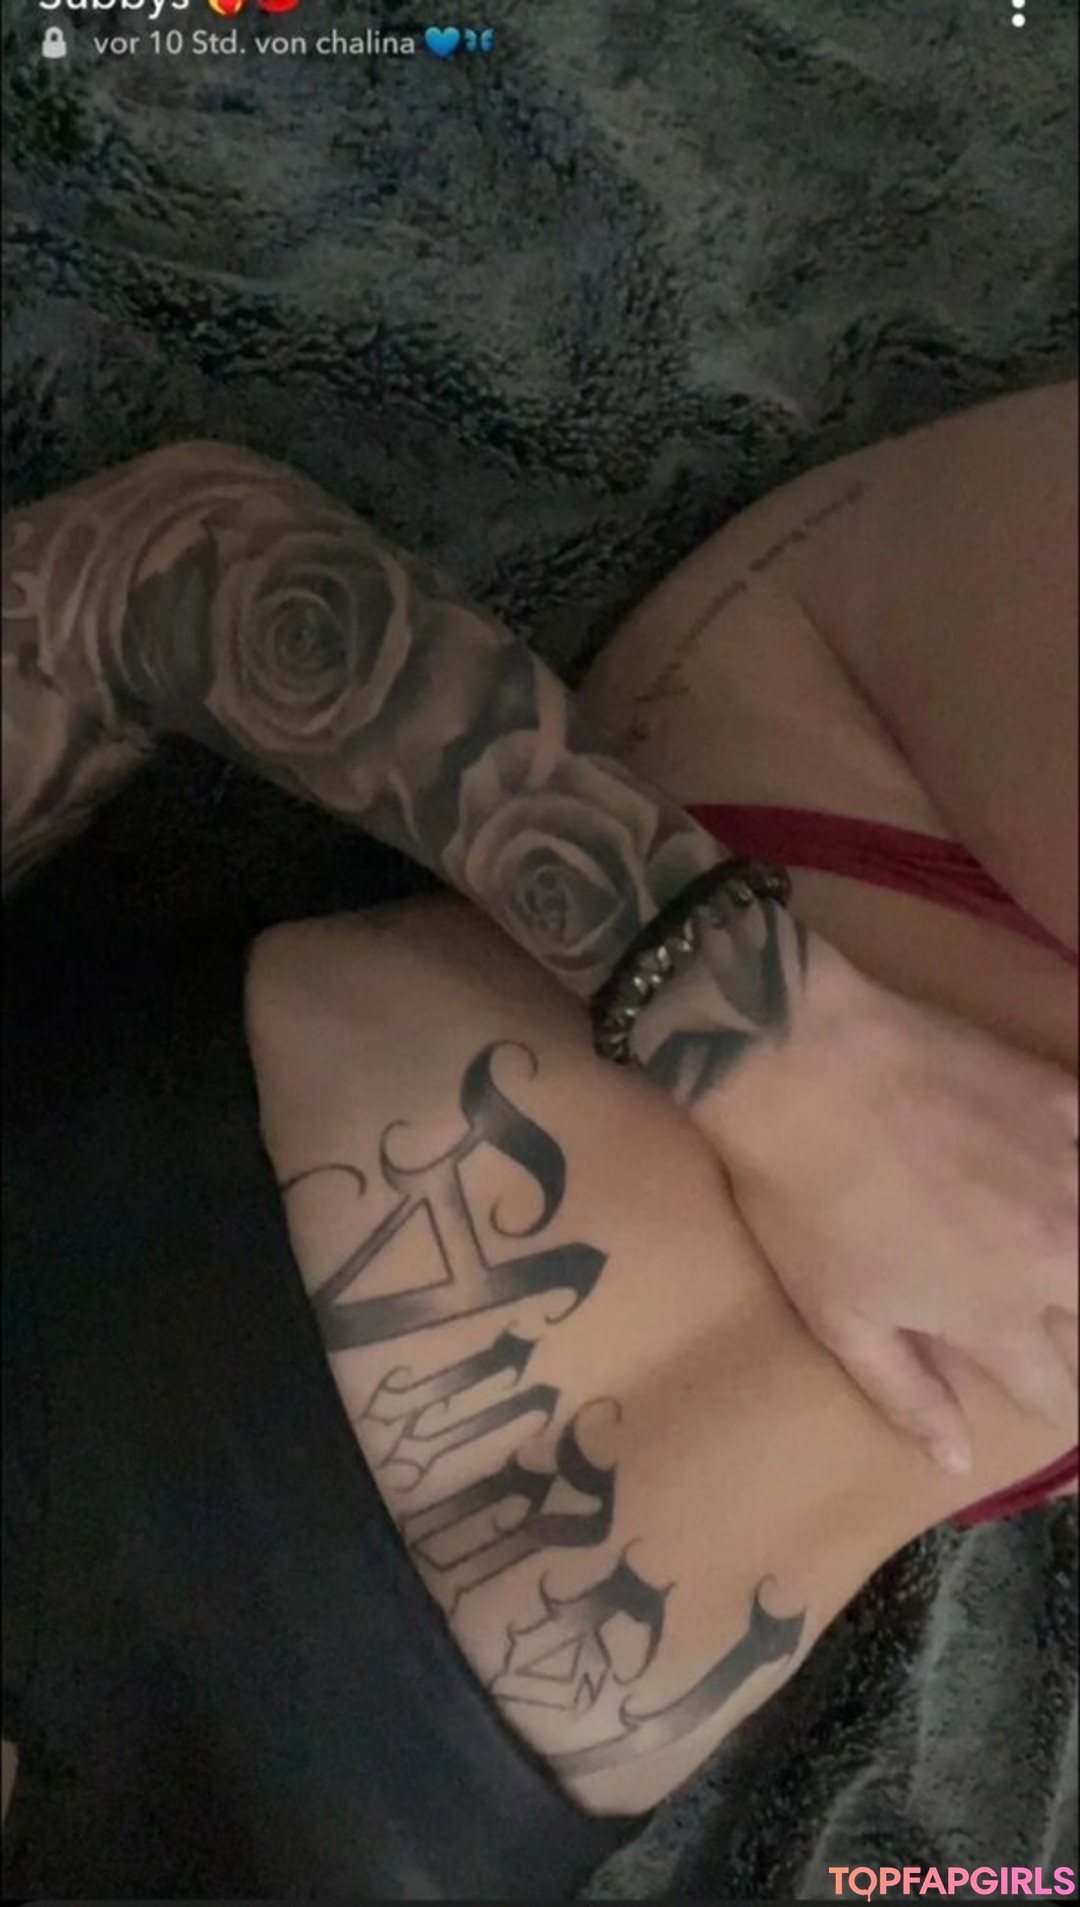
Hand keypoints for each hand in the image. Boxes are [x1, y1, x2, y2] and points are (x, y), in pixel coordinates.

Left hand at [687, 944, 1078, 1474]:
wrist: (804, 1063)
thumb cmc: (806, 1198)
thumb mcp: (839, 1315)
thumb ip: (906, 1393)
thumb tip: (959, 1463)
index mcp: (997, 1315)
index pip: (1052, 1388)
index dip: (1050, 1402)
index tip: (1044, 1397)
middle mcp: (1056, 1252)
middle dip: (1079, 1331)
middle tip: (1055, 1320)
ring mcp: (1069, 1170)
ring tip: (1065, 1256)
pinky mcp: (1064, 1097)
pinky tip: (1073, 1160)